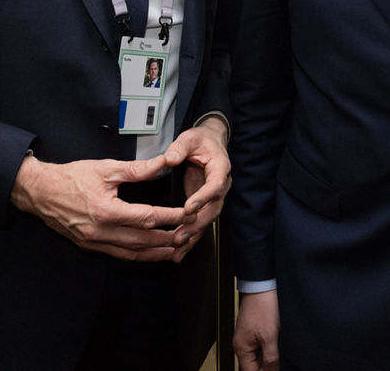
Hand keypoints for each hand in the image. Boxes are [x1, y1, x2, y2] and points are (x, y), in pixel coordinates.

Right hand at [10, 153, 186, 260]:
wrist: (40, 191)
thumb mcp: (106, 168)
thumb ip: (138, 169)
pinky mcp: (90, 245)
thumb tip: (164, 163)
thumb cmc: (71, 177)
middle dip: (168, 238)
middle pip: (143, 240)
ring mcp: (94, 241)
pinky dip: (138, 255)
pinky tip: (151, 252)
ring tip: (176, 249)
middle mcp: (100, 231)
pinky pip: (119, 254)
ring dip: (156, 252)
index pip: (147, 217)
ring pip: (132, 253)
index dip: (170, 217)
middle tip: (189, 234)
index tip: (187, 213)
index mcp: (106, 211)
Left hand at [163, 117, 230, 260]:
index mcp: (220, 168)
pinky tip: (178, 252)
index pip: (214, 185)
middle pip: (213, 209)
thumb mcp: (189, 138)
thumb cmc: (201, 140)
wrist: (210, 143)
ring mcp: (213, 197)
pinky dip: (190, 238)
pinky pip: (199, 223)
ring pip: (206, 220)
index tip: (188, 208)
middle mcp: (220, 185)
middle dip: (196, 225)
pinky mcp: (204, 204)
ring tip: (177, 250)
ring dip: (193, 236)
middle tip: (180, 236)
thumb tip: (169, 159)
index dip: (203, 198)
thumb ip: (180, 147)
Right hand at [234, 290, 279, 370]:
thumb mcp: (270, 336)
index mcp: (242, 348)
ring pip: (259, 355)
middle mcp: (242, 344)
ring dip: (269, 356)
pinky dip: (269, 346)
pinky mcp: (254, 329)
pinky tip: (278, 341)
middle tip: (280, 361)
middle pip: (254, 365)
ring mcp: (247, 336)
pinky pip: (261, 345)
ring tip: (280, 347)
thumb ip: (270, 358)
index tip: (276, 370)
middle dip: (267, 366)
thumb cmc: (263, 306)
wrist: (262, 285)